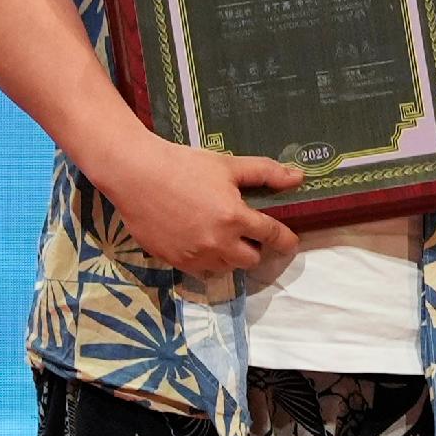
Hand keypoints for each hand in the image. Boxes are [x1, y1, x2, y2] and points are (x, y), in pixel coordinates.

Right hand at [93, 138, 304, 277]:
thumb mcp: (228, 165)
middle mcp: (218, 243)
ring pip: (225, 268)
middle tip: (246, 233)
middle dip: (254, 248)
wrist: (137, 176)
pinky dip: (206, 260)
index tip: (290, 243)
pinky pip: (200, 271)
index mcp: (235, 218)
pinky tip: (199, 241)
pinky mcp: (174, 262)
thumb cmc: (184, 165)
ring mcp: (195, 256)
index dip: (285, 240)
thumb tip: (298, 177)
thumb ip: (265, 173)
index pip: (271, 236)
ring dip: (230, 256)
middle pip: (251, 260)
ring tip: (221, 236)